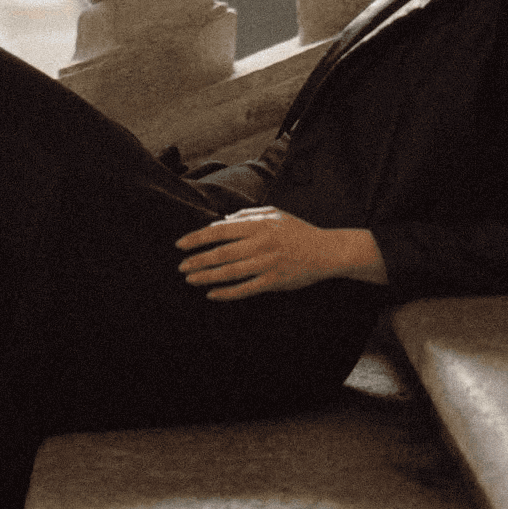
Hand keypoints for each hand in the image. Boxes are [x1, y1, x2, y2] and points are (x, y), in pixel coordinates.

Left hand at [175, 208, 385, 300]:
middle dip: (198, 260)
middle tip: (180, 267)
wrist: (326, 251)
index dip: (198, 238)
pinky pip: (246, 289)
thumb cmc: (297, 230)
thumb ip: (247, 215)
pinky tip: (212, 294)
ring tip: (190, 279)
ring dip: (207, 276)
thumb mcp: (274, 213)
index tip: (181, 244)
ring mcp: (268, 263)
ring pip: (231, 272)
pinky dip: (227, 293)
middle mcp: (261, 243)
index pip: (220, 230)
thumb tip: (222, 222)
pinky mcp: (274, 282)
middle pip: (222, 253)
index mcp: (259, 224)